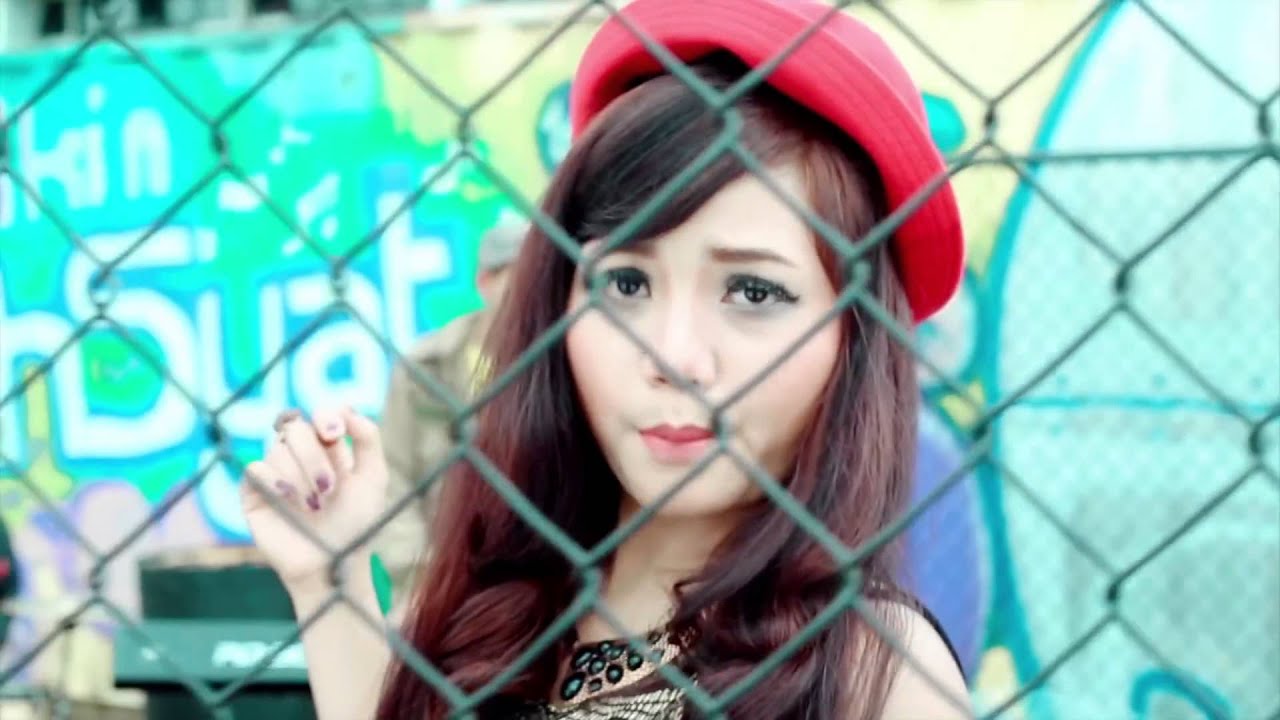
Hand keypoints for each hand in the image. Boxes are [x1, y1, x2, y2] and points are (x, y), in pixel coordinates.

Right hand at [240, 406, 388, 594]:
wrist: (334, 565)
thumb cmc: (357, 524)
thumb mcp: (374, 478)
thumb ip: (368, 438)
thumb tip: (345, 407)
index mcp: (329, 449)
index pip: (320, 415)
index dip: (325, 416)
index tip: (335, 431)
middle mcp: (300, 456)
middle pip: (296, 427)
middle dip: (314, 454)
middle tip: (330, 486)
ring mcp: (276, 473)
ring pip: (278, 448)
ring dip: (301, 476)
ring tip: (315, 506)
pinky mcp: (254, 493)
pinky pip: (256, 468)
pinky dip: (276, 482)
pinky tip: (289, 501)